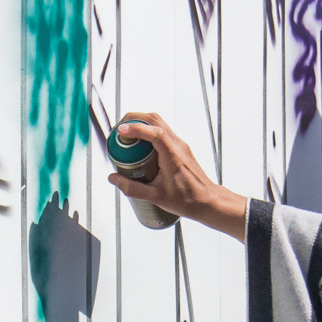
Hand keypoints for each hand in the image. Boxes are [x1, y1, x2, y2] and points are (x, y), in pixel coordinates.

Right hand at [109, 113, 249, 241]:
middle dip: (134, 119)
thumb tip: (113, 179)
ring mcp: (180, 145)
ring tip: (126, 136)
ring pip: (159, 123)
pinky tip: (139, 146)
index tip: (120, 131)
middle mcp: (177, 145)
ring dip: (141, 124)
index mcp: (173, 155)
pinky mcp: (179, 148)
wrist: (207, 201)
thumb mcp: (156, 197)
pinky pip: (162, 132)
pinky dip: (148, 131)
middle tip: (118, 130)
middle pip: (155, 120)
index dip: (136, 128)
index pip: (154, 132)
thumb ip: (133, 188)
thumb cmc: (187, 200)